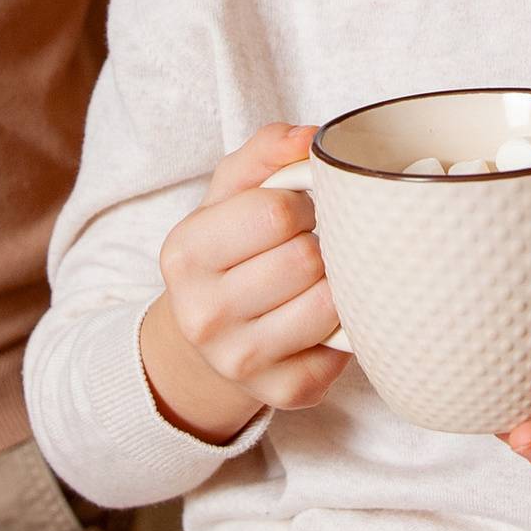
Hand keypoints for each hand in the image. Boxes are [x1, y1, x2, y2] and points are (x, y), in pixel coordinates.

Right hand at [138, 123, 351, 445]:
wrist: (204, 337)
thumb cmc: (227, 251)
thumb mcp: (229, 195)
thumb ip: (266, 152)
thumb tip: (311, 137)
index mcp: (185, 254)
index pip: (277, 212)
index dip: (303, 203)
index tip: (300, 211)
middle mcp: (203, 315)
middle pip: (306, 260)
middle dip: (322, 243)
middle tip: (312, 245)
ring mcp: (241, 362)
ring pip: (331, 304)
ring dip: (339, 283)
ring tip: (319, 278)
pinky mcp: (283, 393)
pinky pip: (345, 349)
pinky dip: (345, 327)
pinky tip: (322, 317)